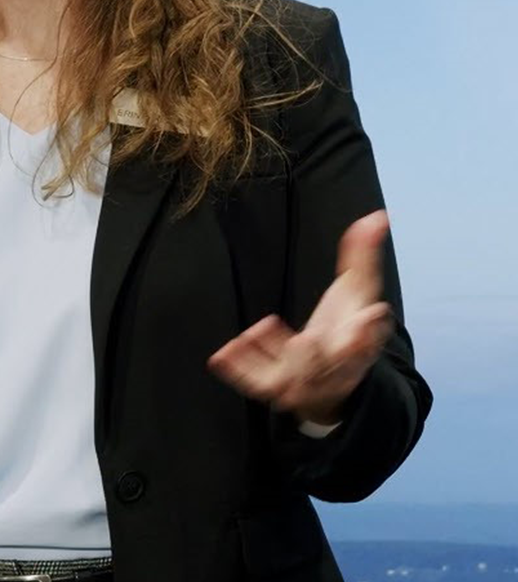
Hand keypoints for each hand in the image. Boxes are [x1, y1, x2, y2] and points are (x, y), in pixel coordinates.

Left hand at [208, 210, 394, 424]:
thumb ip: (363, 255)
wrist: (332, 380)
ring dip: (276, 358)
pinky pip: (256, 382)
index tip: (373, 312)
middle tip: (305, 341)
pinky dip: (240, 371)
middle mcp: (332, 367)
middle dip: (317, 355)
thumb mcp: (357, 291)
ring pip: (292, 378)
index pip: (366, 341)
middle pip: (329, 365)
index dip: (368, 331)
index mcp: (357, 345)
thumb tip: (377, 216)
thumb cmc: (345, 327)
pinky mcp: (275, 385)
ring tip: (255, 331)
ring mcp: (303, 380)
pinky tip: (222, 355)